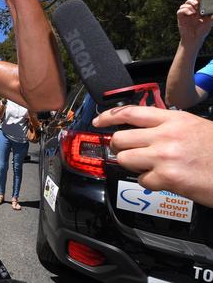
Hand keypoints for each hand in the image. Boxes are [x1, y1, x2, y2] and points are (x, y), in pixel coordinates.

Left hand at [93, 105, 212, 206]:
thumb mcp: (195, 128)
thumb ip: (169, 127)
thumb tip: (145, 132)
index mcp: (174, 119)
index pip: (131, 112)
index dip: (109, 117)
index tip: (98, 121)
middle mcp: (166, 135)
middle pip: (120, 138)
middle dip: (120, 147)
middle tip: (129, 152)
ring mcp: (164, 156)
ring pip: (124, 159)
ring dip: (133, 165)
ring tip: (150, 167)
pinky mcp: (166, 178)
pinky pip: (142, 180)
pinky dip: (150, 183)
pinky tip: (165, 180)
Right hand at [177, 0, 212, 47]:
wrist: (195, 38)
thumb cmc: (202, 30)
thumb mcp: (210, 21)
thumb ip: (212, 14)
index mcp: (199, 10)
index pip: (198, 1)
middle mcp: (192, 11)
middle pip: (190, 1)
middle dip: (193, 0)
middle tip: (197, 4)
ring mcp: (186, 14)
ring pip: (184, 5)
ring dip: (189, 6)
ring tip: (194, 12)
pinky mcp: (180, 18)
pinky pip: (180, 10)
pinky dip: (185, 10)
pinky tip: (190, 14)